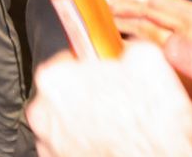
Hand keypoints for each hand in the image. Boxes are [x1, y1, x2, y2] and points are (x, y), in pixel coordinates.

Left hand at [26, 46, 191, 156]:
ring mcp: (49, 144)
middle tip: (121, 98)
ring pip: (70, 122)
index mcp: (55, 78)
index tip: (111, 70)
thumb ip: (127, 45)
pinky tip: (115, 144)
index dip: (97, 62)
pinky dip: (90, 144)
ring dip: (90, 121)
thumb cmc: (148, 126)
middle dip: (91, 92)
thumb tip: (128, 49)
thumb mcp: (149, 61)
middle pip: (68, 90)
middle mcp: (42, 113)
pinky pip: (74, 147)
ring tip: (121, 125)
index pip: (71, 56)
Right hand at [104, 0, 191, 156]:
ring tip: (90, 75)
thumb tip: (174, 48)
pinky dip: (144, 109)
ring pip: (151, 75)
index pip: (158, 6)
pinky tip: (126, 110)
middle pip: (145, 38)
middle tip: (76, 38)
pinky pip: (167, 110)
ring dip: (123, 74)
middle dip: (110, 34)